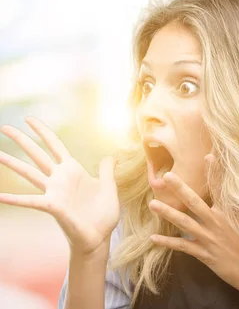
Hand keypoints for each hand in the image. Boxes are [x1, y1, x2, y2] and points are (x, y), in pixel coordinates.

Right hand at [0, 117, 119, 255]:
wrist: (101, 237)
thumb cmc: (103, 215)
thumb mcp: (109, 187)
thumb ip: (106, 171)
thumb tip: (110, 157)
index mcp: (73, 171)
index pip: (55, 145)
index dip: (43, 132)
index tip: (28, 118)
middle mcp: (60, 178)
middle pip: (37, 154)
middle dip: (21, 140)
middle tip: (3, 127)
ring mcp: (54, 191)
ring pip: (29, 172)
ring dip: (12, 163)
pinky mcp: (53, 206)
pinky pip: (30, 200)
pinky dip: (14, 199)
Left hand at [147, 158, 238, 293]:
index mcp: (232, 213)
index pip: (222, 187)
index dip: (215, 171)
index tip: (208, 156)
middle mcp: (219, 222)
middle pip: (195, 202)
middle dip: (180, 188)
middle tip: (167, 176)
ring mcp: (210, 238)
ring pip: (184, 223)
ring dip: (167, 213)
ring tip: (153, 204)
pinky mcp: (205, 254)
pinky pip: (183, 246)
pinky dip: (168, 243)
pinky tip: (154, 238)